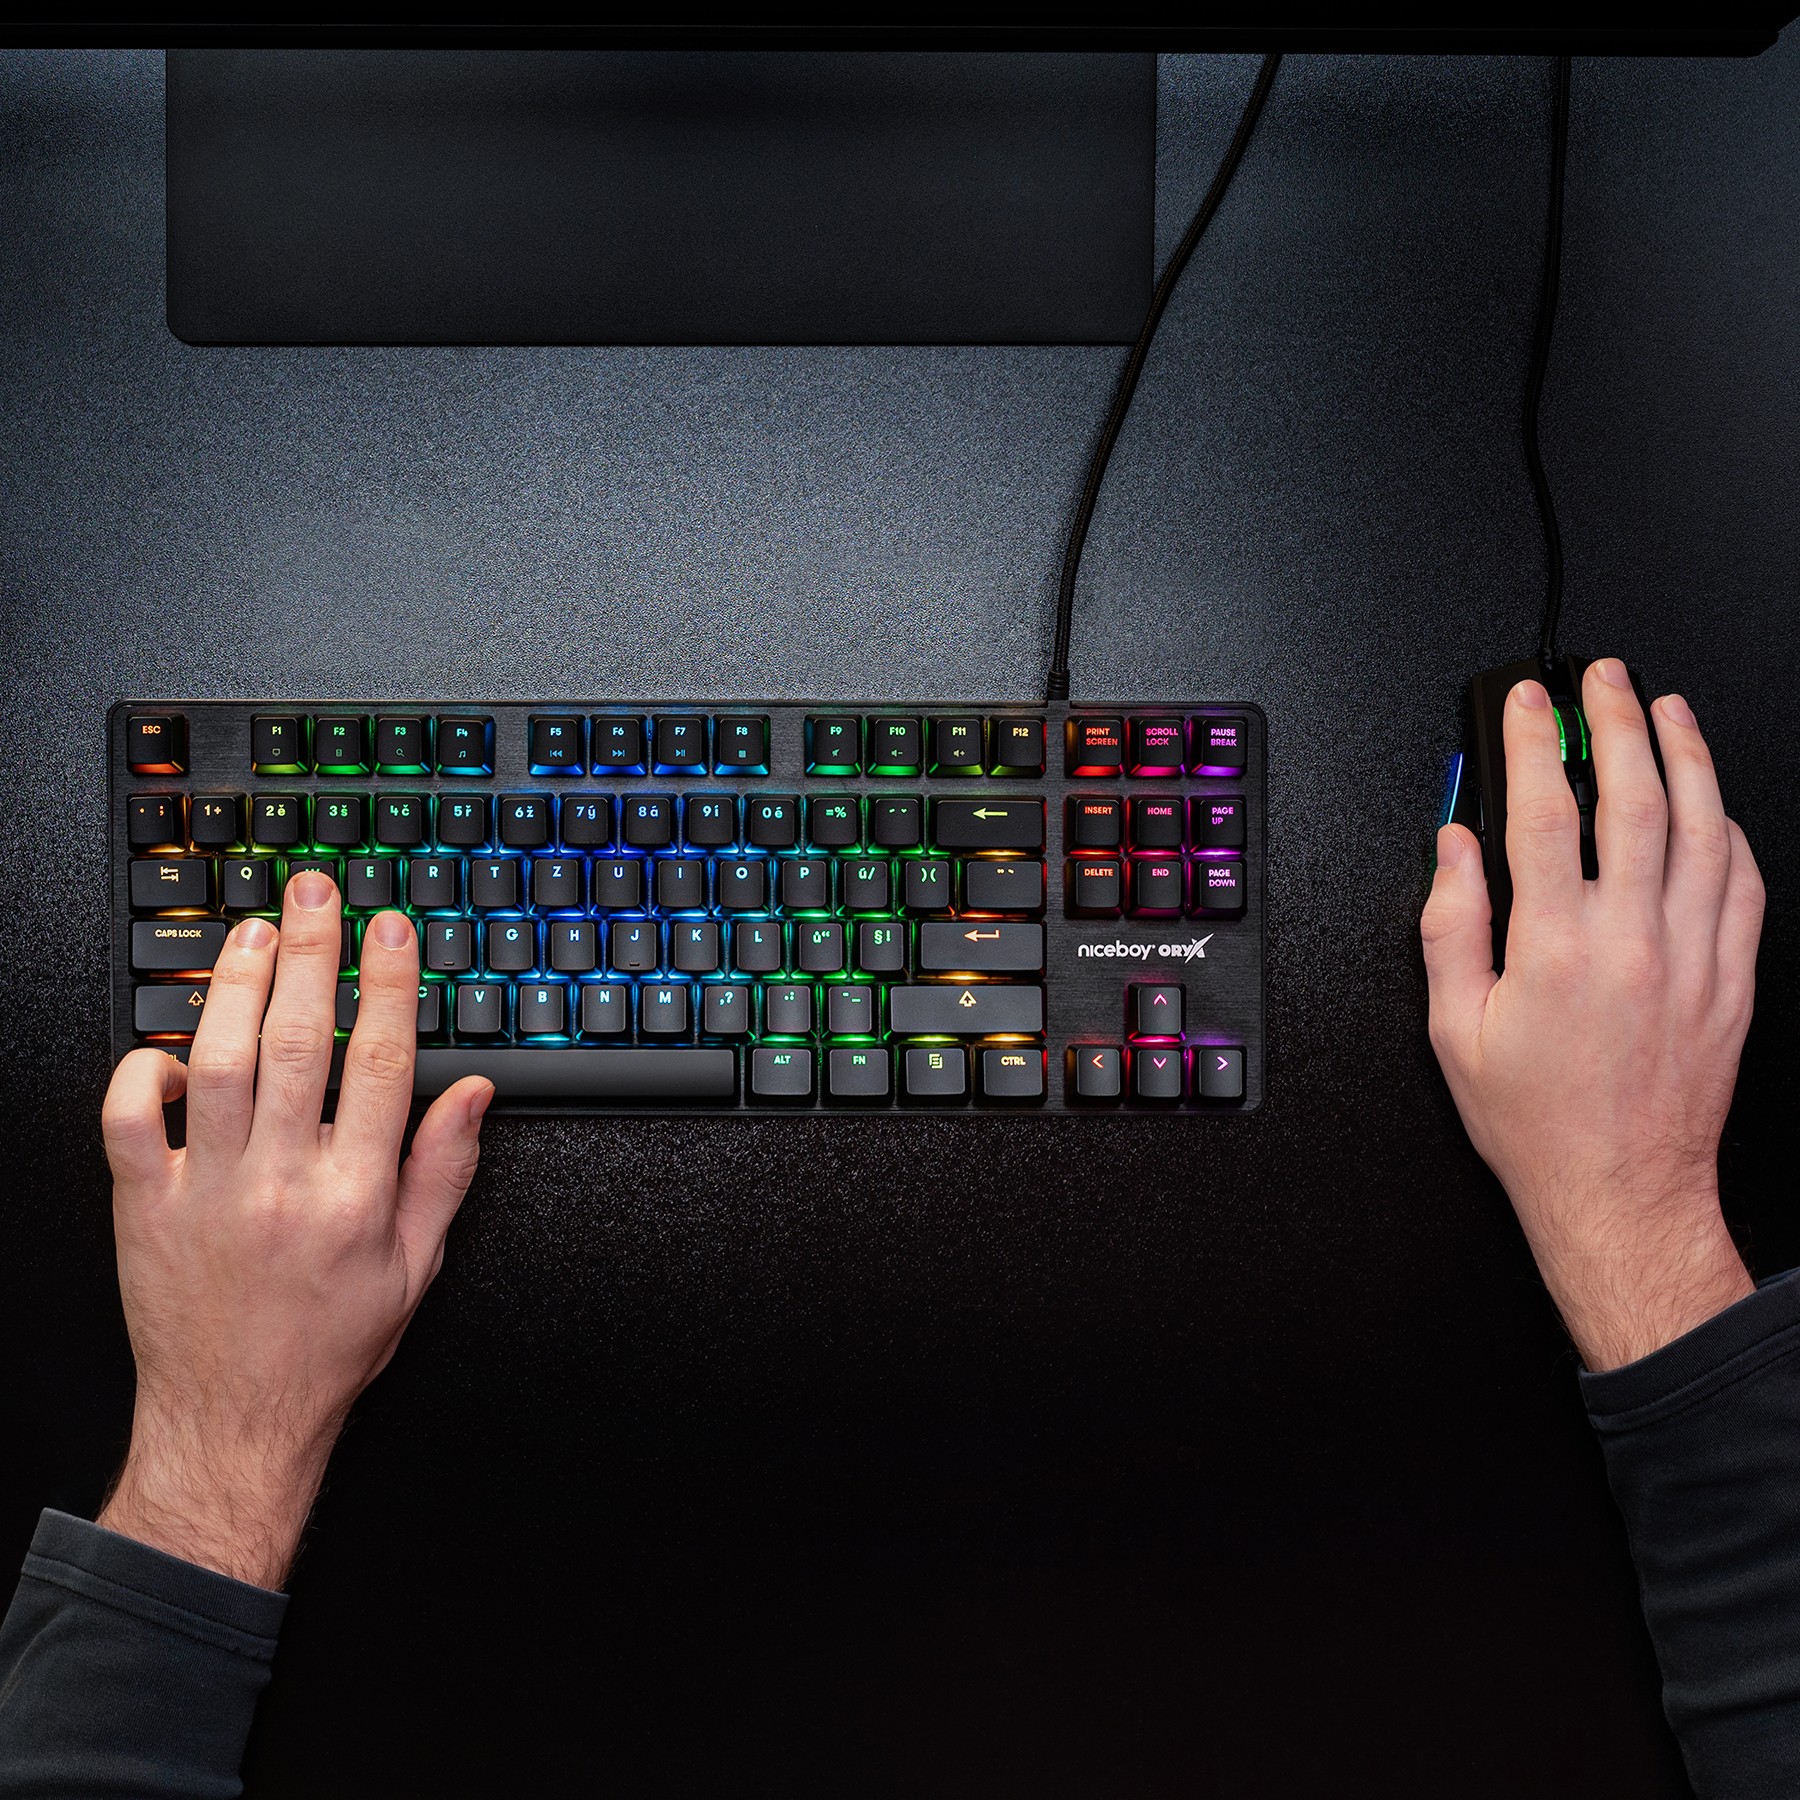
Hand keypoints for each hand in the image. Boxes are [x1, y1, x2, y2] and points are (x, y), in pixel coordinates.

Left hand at [97, 872, 492, 1587]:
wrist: (235, 1423)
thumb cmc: (326, 1349)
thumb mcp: (416, 1268)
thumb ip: (445, 1172)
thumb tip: (472, 1094)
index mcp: (356, 1196)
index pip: (380, 1063)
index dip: (387, 984)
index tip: (389, 931)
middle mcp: (282, 1184)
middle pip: (296, 1042)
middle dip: (310, 953)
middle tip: (314, 892)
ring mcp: (207, 1192)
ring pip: (217, 1064)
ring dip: (234, 987)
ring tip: (254, 933)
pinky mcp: (143, 1208)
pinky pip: (127, 1123)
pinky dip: (142, 1072)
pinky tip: (170, 1044)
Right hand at [1421, 659, 1763, 1370]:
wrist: (1621, 1193)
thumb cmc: (1536, 1122)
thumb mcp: (1453, 1029)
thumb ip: (1449, 927)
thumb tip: (1454, 851)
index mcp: (1556, 950)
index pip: (1545, 813)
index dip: (1533, 743)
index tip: (1528, 703)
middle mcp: (1634, 943)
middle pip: (1636, 799)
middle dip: (1618, 722)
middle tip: (1605, 680)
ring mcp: (1694, 958)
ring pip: (1703, 828)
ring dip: (1686, 757)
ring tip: (1668, 711)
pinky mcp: (1732, 981)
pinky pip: (1744, 883)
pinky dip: (1730, 830)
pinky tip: (1713, 804)